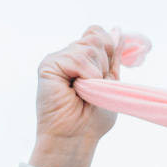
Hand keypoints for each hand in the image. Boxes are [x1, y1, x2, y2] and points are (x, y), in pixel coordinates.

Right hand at [29, 26, 123, 166]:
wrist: (76, 137)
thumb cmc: (92, 118)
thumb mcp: (110, 83)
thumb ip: (113, 57)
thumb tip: (118, 30)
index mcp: (82, 59)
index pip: (97, 32)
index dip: (109, 47)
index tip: (107, 72)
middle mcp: (68, 55)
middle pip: (96, 37)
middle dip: (104, 64)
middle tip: (94, 88)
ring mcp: (57, 59)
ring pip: (90, 46)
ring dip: (96, 72)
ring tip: (85, 91)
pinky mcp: (48, 65)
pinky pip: (78, 58)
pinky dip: (86, 75)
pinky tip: (78, 89)